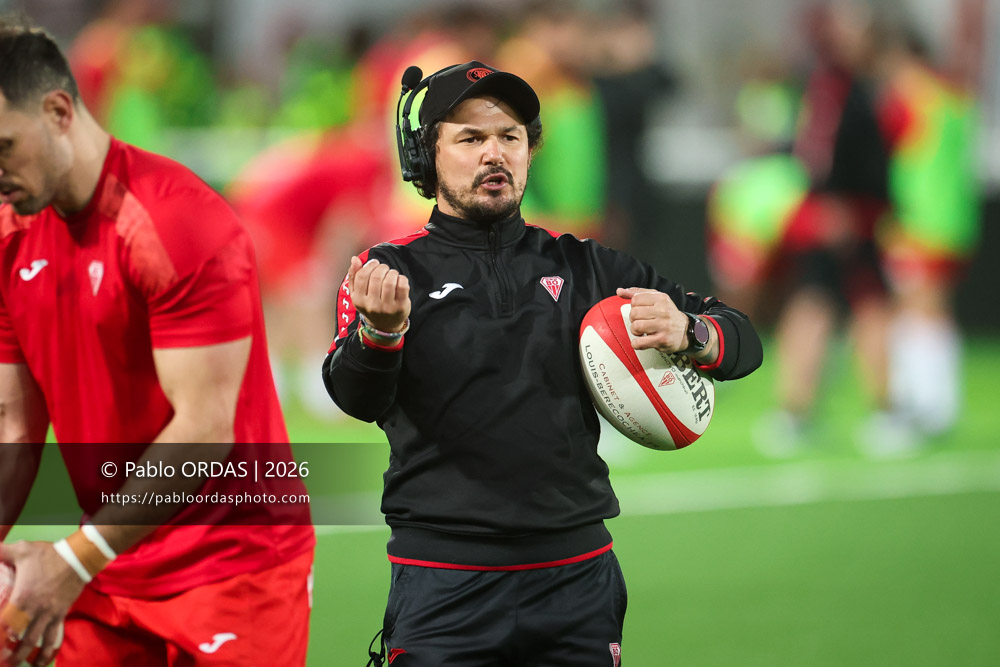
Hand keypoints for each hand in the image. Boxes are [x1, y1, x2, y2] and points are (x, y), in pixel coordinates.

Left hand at [0, 541, 82, 666]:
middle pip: (20, 637)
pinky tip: (43, 661)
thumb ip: (2, 552)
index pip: (4, 622)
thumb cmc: (49, 555)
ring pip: (37, 640)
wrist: (79, 558)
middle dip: (10, 653)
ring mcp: (49, 613)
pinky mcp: (61, 613)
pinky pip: (54, 635)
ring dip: (27, 656)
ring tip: (19, 665)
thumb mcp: (22, 550)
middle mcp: (35, 610)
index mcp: (21, 597)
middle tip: (3, 662)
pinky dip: (48, 650)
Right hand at [347, 257, 410, 333]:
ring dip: (392, 272)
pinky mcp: (400, 307)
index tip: (375, 264)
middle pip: (376, 276)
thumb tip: (355, 259)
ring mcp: (387, 307)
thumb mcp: (357, 293)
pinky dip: (401, 278)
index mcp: (358, 300)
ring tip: (391, 274)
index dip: (370, 265)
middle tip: (384, 269)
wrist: (384, 326)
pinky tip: (399, 280)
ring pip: (389, 281)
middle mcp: (372, 305)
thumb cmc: (370, 305)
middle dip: (382, 268)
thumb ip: (354, 276)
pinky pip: (402, 286)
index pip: (362, 276)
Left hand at [616, 287, 688, 351]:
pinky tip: (642, 341)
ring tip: (642, 331)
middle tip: (641, 322)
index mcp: (661, 298)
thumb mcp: (656, 299)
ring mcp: (663, 326)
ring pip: (636, 326)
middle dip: (634, 319)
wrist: (686, 331)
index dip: (634, 306)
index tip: (640, 311)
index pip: (635, 299)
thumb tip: (620, 291)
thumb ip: (638, 293)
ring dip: (635, 331)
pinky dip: (636, 343)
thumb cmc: (668, 314)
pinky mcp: (662, 340)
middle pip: (634, 313)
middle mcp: (663, 311)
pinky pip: (640, 342)